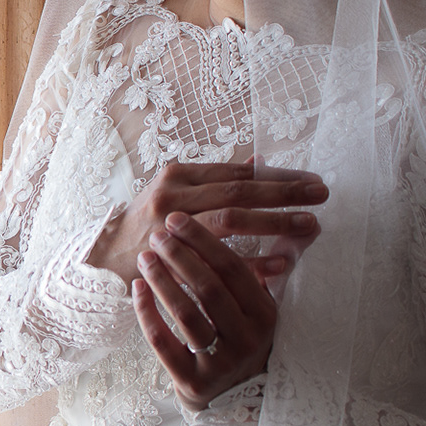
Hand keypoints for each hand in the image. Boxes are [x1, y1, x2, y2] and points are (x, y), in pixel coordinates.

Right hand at [87, 160, 326, 288]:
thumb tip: (258, 162)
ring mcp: (171, 230)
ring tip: (310, 226)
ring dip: (274, 224)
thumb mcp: (175, 191)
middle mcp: (173, 198)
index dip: (277, 176)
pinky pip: (220, 263)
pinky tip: (283, 263)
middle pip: (238, 192)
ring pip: (231, 222)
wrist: (104, 260)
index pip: (237, 173)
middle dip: (284, 194)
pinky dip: (254, 263)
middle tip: (322, 196)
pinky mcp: (171, 262)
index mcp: (177, 176)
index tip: (311, 180)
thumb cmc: (146, 223)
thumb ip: (215, 179)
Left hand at [132, 210, 301, 410]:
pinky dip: (147, 312)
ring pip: (185, 313)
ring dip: (162, 280)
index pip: (233, 269)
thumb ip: (268, 268)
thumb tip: (309, 225)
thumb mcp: (259, 307)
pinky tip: (137, 288)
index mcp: (265, 315)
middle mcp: (247, 340)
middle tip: (158, 234)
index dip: (204, 241)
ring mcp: (220, 363)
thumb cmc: (240, 337)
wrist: (232, 397)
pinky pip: (163, 343)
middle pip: (208, 288)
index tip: (178, 219)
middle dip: (180, 256)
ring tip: (145, 256)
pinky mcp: (192, 381)